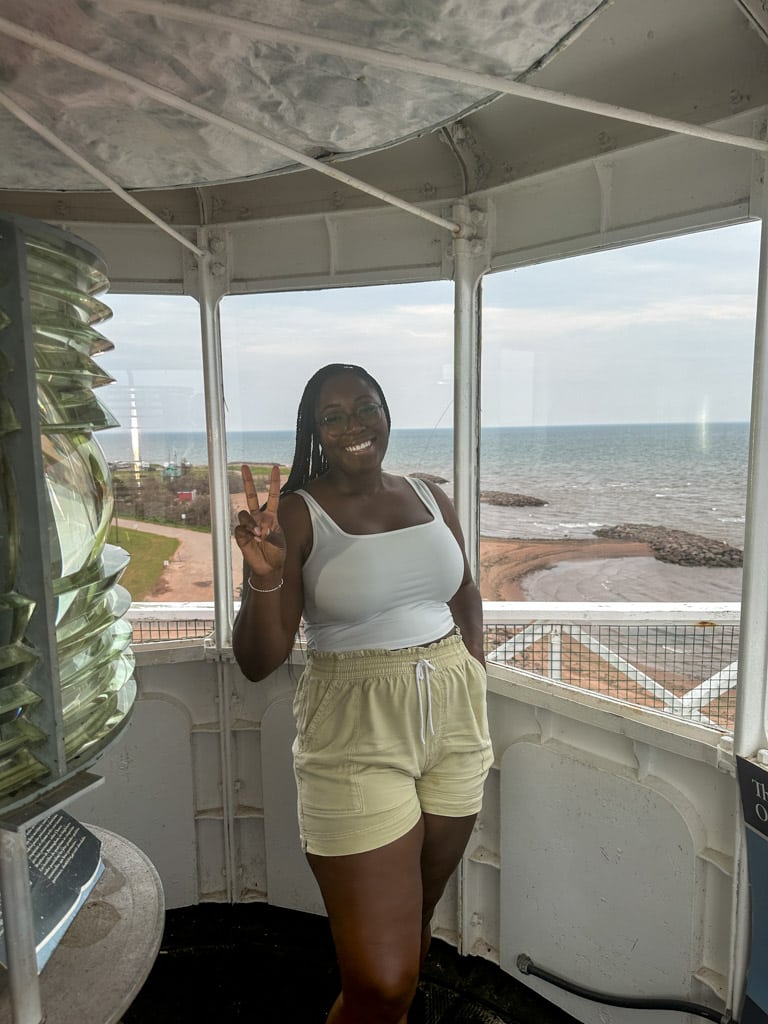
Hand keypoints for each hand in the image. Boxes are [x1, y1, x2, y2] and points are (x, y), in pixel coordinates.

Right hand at [234, 464, 285, 578]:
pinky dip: (246, 534)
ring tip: (258, 534)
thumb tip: (260, 528)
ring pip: (243, 514)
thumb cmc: (276, 554)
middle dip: (248, 481)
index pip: (273, 496)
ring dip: (250, 523)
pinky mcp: (240, 535)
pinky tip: (252, 540)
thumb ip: (272, 534)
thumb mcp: (279, 543)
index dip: (274, 482)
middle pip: (251, 496)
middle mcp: (258, 518)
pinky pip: (239, 529)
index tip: (275, 468)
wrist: (268, 568)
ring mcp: (248, 525)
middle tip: (245, 466)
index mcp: (271, 517)